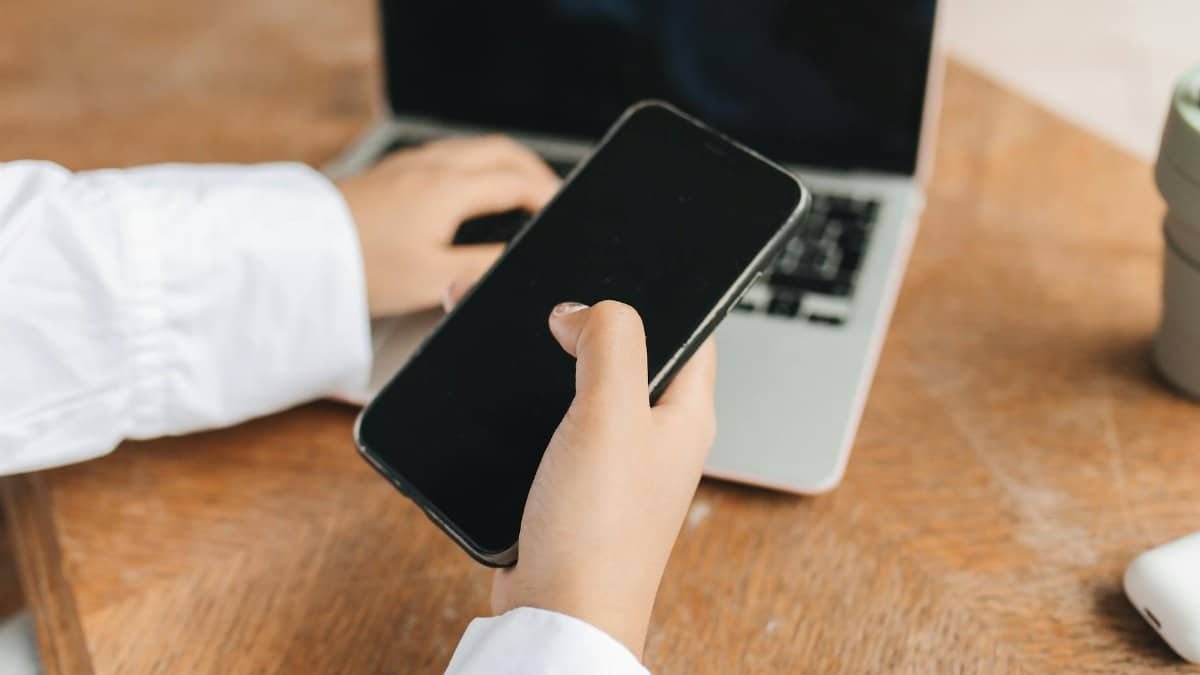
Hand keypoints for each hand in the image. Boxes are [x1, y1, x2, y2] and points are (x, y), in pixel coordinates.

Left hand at [336, 135, 559, 316]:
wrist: (298, 254)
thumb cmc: (361, 268)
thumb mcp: (433, 278)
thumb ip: (484, 267)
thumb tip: (521, 260)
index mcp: (450, 188)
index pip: (518, 181)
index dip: (550, 197)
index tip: (564, 213)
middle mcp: (432, 166)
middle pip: (502, 151)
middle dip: (535, 171)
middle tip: (553, 197)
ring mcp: (408, 164)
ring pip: (474, 148)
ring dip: (506, 164)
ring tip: (520, 190)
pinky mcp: (389, 171)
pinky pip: (448, 154)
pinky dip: (476, 164)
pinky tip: (468, 189)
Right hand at [491, 300, 717, 658]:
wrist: (558, 616)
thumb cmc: (598, 530)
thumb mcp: (611, 413)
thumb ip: (610, 342)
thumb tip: (583, 310)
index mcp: (685, 416)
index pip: (692, 333)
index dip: (662, 296)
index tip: (621, 267)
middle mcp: (655, 437)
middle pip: (628, 355)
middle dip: (586, 321)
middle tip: (546, 293)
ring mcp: (614, 464)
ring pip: (584, 388)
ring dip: (549, 359)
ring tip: (509, 327)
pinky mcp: (573, 486)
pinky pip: (554, 426)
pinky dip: (528, 403)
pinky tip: (499, 391)